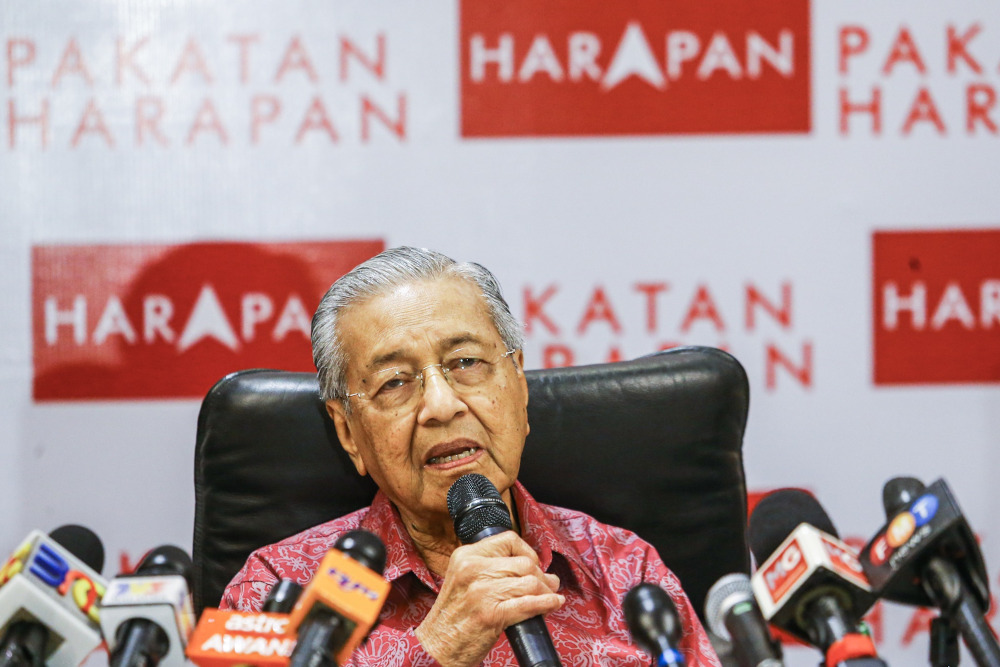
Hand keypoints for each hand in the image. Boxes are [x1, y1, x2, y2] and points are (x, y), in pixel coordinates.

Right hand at [415, 531, 563, 666]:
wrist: (436, 647)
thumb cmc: (452, 617)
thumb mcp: (462, 579)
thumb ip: (488, 568)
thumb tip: (529, 564)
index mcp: (465, 556)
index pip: (508, 540)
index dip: (527, 551)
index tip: (533, 564)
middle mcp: (472, 569)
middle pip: (524, 562)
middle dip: (542, 574)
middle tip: (549, 584)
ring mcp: (482, 592)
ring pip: (530, 582)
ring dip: (547, 591)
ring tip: (551, 596)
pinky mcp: (491, 614)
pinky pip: (529, 603)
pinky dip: (547, 604)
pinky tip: (553, 604)